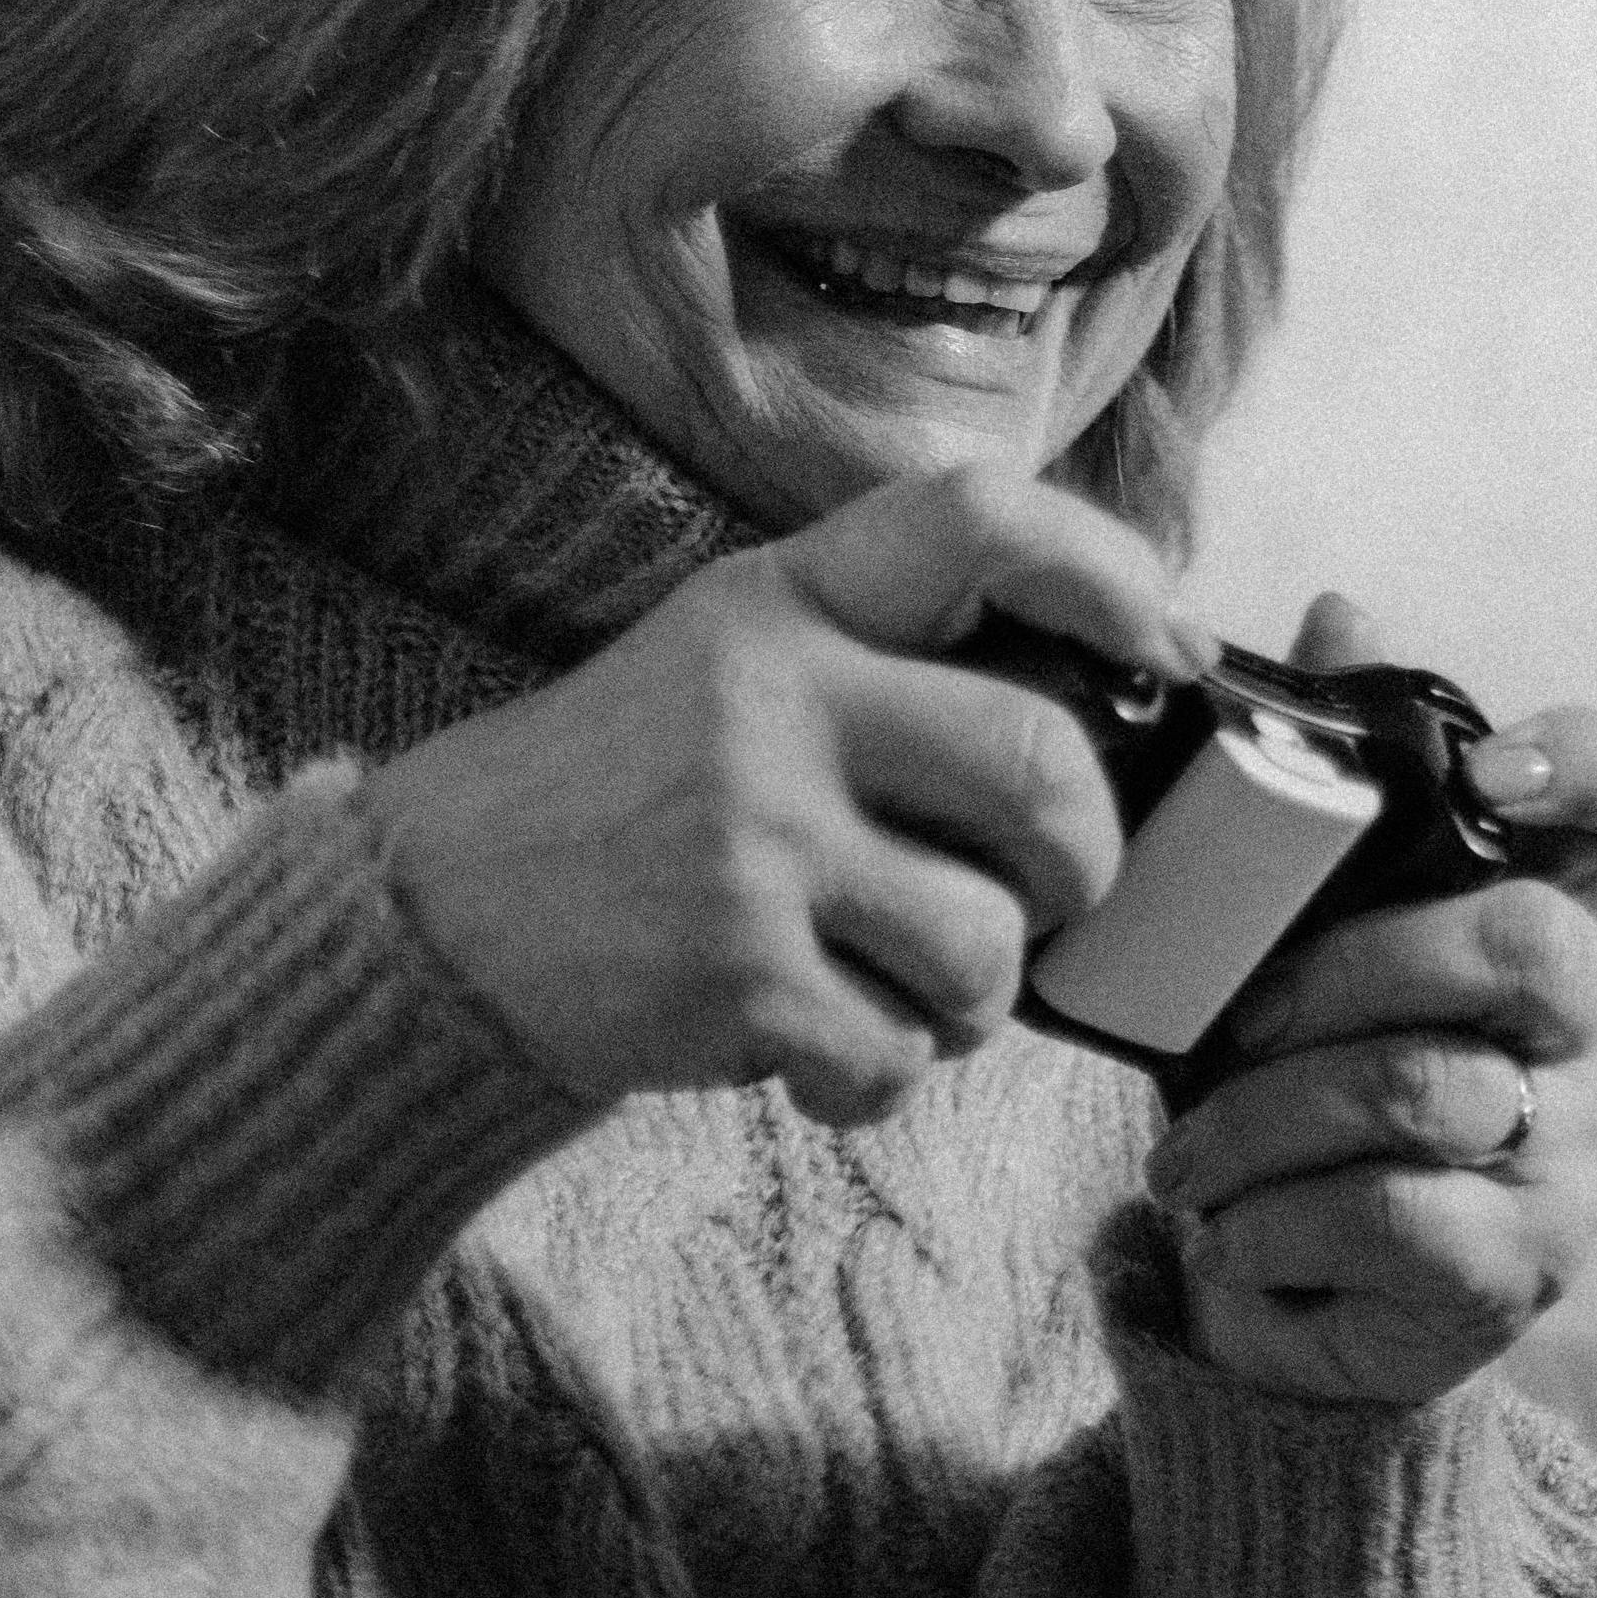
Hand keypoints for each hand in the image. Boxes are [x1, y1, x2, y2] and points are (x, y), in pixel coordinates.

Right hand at [363, 463, 1197, 1124]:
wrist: (431, 918)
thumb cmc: (627, 795)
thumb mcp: (736, 662)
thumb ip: (891, 659)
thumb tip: (1119, 696)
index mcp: (785, 601)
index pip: (977, 521)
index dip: (1106, 572)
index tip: (1164, 643)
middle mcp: (773, 701)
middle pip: (1042, 763)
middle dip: (1085, 857)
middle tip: (1049, 890)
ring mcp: (751, 841)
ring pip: (986, 939)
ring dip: (979, 996)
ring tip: (909, 989)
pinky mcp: (733, 977)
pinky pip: (898, 1053)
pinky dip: (884, 1076)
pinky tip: (822, 1051)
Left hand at [1141, 593, 1596, 1408]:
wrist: (1269, 1304)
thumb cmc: (1274, 1098)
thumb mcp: (1265, 945)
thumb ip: (1307, 800)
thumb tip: (1345, 608)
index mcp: (1525, 910)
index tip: (1494, 774)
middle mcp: (1577, 1025)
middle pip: (1534, 940)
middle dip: (1350, 971)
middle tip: (1231, 1026)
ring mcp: (1568, 1148)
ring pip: (1427, 1085)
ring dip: (1262, 1120)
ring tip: (1189, 1159)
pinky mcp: (1520, 1264)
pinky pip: (1392, 1211)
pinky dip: (1275, 1223)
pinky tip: (1239, 1236)